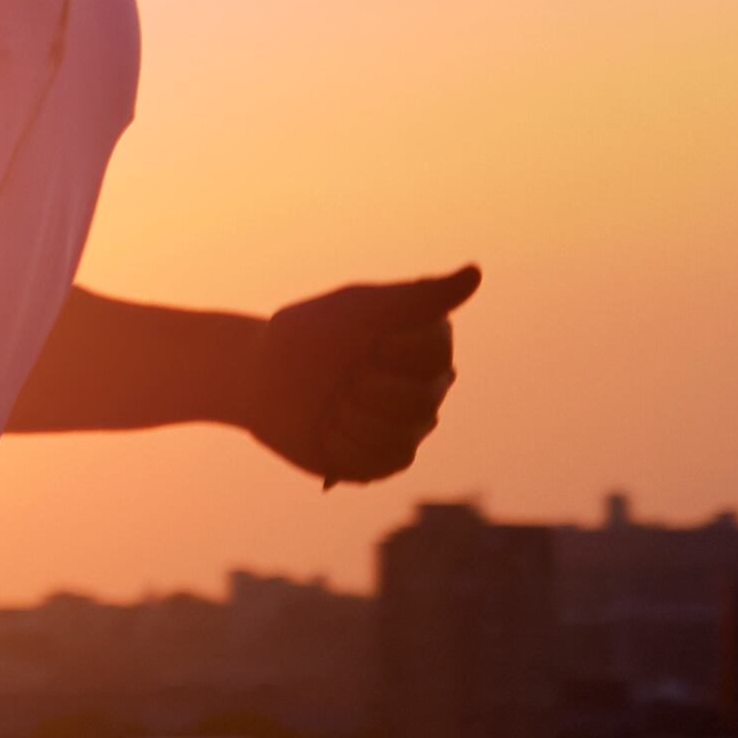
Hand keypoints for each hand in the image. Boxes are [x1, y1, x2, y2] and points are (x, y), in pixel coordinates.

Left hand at [242, 264, 478, 483]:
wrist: (260, 380)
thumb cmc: (309, 336)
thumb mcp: (359, 308)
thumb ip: (419, 297)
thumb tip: (477, 274)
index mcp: (428, 341)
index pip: (436, 353)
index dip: (392, 349)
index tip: (365, 340)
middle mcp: (430, 383)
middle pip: (420, 399)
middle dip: (365, 388)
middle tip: (342, 377)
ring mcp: (412, 424)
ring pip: (401, 436)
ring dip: (351, 419)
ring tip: (332, 404)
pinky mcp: (389, 459)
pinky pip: (383, 463)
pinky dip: (345, 447)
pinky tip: (329, 431)